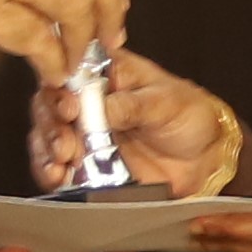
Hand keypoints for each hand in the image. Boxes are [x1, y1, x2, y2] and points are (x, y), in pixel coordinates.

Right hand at [26, 52, 246, 197]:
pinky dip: (53, 174)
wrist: (204, 157)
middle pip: (48, 107)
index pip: (68, 73)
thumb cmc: (187, 115)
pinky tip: (57, 178)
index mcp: (104, 74)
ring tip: (61, 163)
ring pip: (47, 138)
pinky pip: (59, 169)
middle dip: (51, 126)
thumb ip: (134, 105)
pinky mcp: (86, 165)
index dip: (60, 90)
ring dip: (47, 152)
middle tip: (66, 144)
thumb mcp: (166, 102)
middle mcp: (86, 102)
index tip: (70, 109)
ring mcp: (83, 135)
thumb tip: (102, 107)